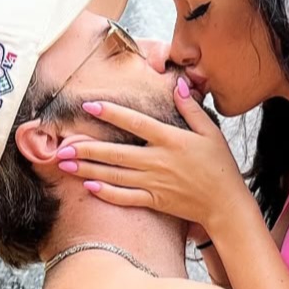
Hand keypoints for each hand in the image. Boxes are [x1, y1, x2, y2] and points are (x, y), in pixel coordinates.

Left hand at [56, 81, 246, 224]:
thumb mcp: (210, 132)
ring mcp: (155, 183)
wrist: (226, 204)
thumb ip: (191, 108)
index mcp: (172, 140)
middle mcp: (159, 161)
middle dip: (87, 148)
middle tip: (62, 144)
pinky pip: (126, 197)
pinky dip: (107, 193)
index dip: (112, 113)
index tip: (90, 106)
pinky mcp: (155, 201)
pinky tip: (88, 186)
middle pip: (117, 152)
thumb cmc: (220, 166)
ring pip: (115, 175)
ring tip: (65, 164)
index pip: (136, 123)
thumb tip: (177, 84)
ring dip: (88, 169)